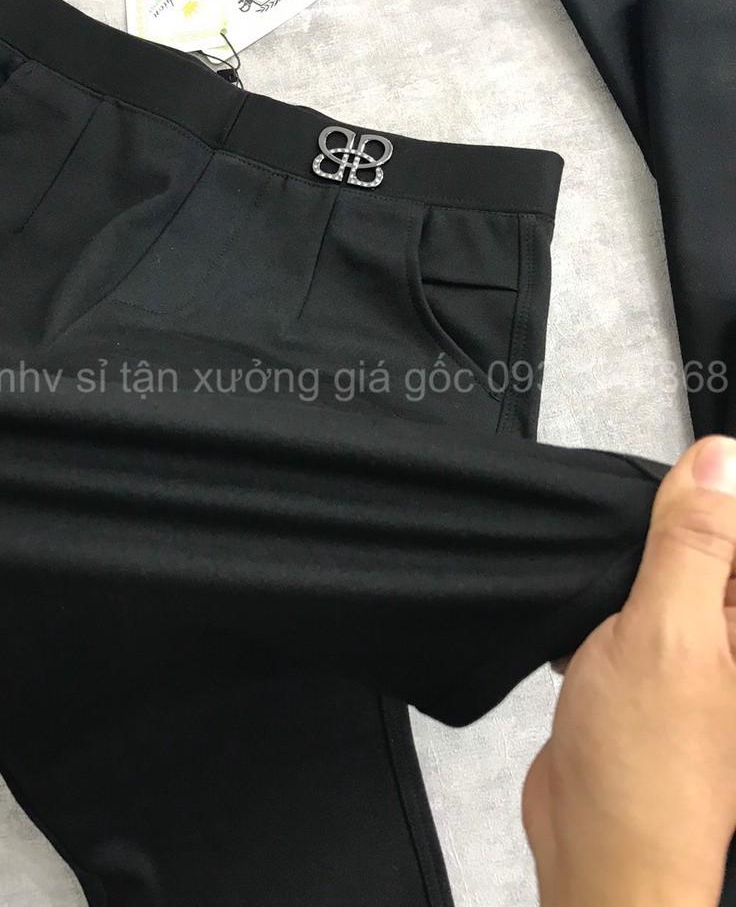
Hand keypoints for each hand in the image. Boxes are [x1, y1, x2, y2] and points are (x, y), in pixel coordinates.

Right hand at [523, 435, 735, 906]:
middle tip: (623, 559)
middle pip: (707, 539)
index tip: (657, 503)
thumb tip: (720, 458)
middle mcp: (734, 631)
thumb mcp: (669, 632)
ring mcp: (694, 647)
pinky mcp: (647, 660)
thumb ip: (695, 544)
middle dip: (657, 527)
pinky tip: (581, 610)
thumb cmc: (645, 761)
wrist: (598, 844)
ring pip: (661, 565)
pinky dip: (602, 592)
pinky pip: (630, 598)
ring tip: (600, 592)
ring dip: (626, 562)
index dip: (707, 494)